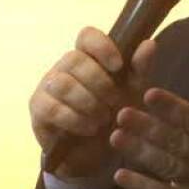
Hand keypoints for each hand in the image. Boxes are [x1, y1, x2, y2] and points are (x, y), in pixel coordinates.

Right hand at [29, 29, 155, 178]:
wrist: (96, 153)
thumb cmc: (114, 115)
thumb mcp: (133, 93)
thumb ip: (140, 69)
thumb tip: (149, 43)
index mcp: (88, 57)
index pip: (87, 36)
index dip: (101, 46)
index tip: (118, 66)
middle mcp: (64, 66)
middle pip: (75, 59)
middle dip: (99, 83)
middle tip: (114, 102)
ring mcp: (48, 85)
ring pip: (62, 83)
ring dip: (87, 102)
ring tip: (103, 118)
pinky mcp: (38, 107)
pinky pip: (52, 107)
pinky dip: (74, 119)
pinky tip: (89, 128)